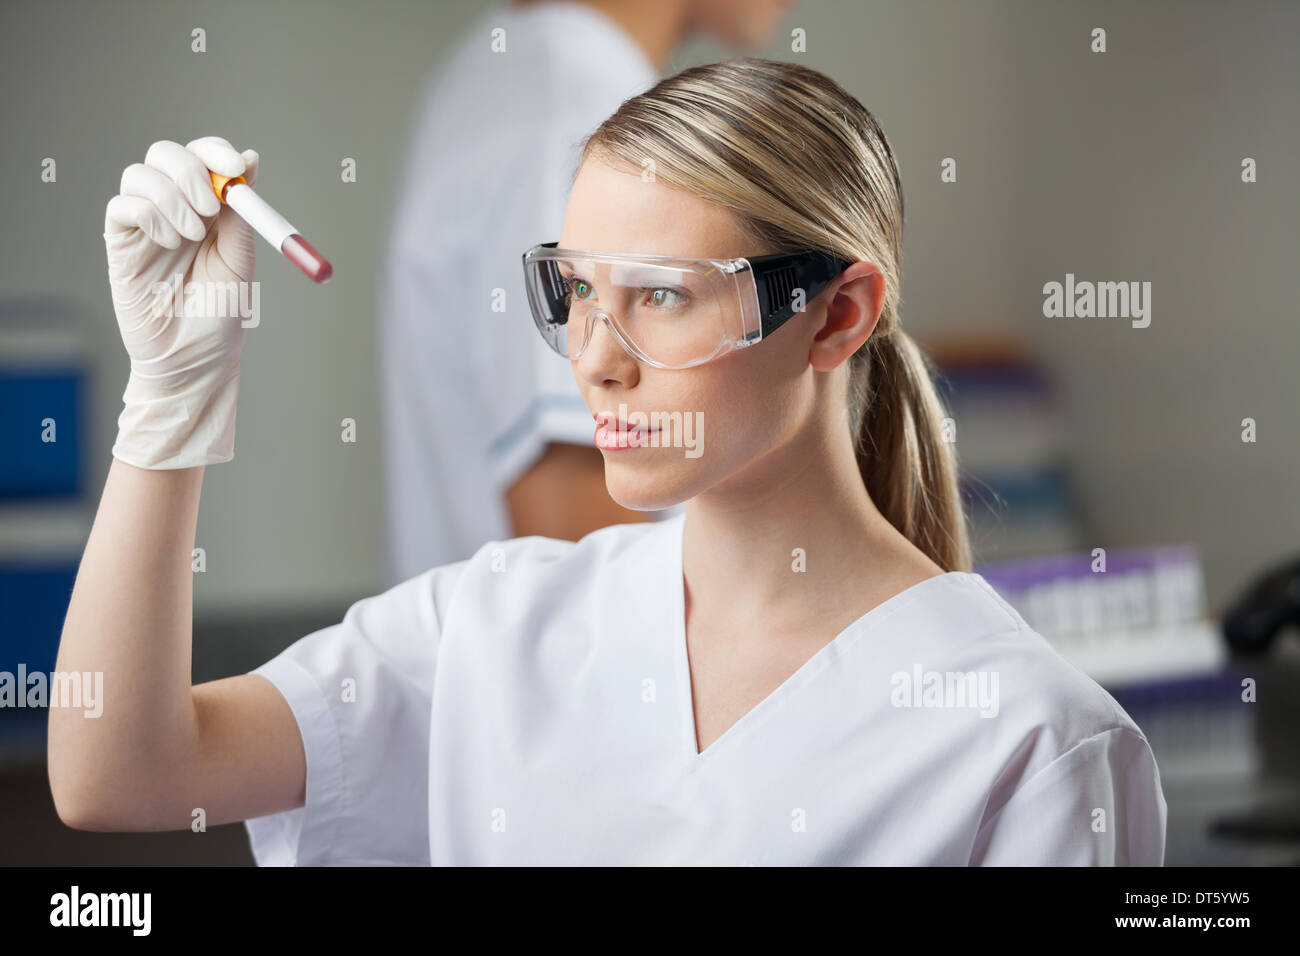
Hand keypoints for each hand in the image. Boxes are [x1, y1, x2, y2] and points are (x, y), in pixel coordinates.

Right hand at [104, 136, 259, 468]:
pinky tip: (169, 244)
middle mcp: (175, 208)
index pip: (204, 157)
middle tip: (211, 206)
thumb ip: (242, 214)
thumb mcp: (241, 259)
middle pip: (166, 154)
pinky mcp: (120, 243)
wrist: (195, 358)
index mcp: (209, 208)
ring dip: (172, 199)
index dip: (216, 152)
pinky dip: (149, 215)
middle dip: (191, 170)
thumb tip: (250, 160)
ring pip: (140, 174)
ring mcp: (145, 224)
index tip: (236, 168)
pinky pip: (121, 206)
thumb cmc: (221, 314)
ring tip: (192, 238)